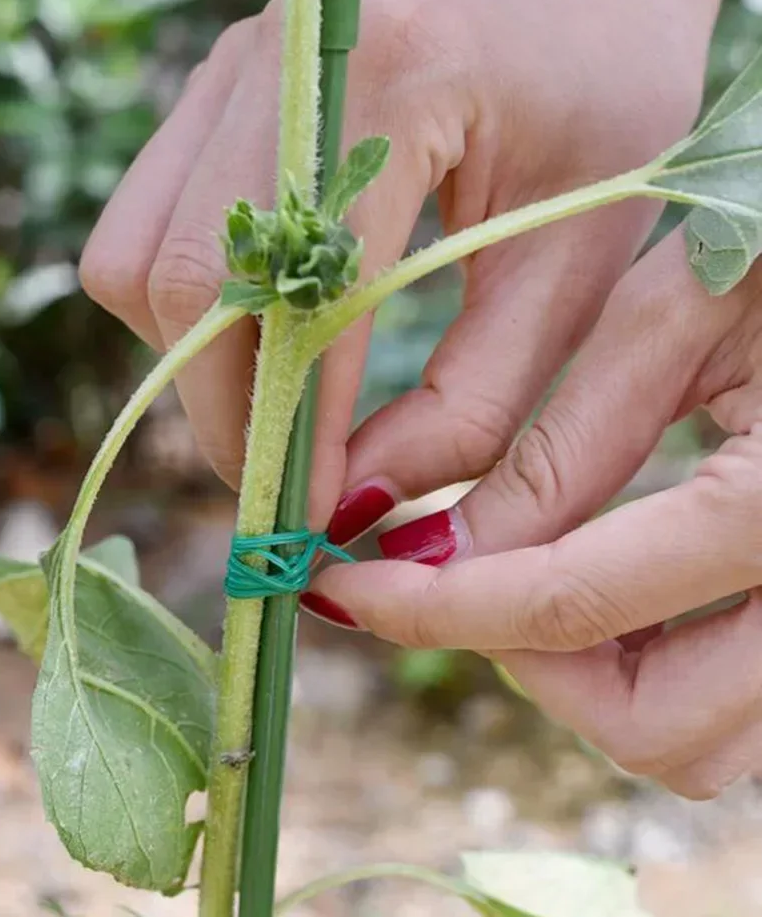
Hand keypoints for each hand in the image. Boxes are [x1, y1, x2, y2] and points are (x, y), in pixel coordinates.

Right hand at [81, 0, 726, 522]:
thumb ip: (474, 401)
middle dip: (223, 411)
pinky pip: (142, 234)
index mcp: (395, 79)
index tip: (313, 515)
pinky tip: (259, 336)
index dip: (295, 425)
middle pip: (183, 284)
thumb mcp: (576, 271)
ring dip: (191, 362)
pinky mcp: (210, 98)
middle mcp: (280, 64)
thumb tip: (359, 499)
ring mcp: (229, 73)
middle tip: (284, 482)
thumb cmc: (603, 115)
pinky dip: (184, 315)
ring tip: (276, 407)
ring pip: (135, 263)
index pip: (298, 294)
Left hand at [312, 230, 761, 799]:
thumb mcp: (673, 321)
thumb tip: (433, 554)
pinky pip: (740, 705)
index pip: (565, 602)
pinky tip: (608, 586)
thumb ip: (562, 452)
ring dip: (593, 682)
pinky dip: (654, 670)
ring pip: (704, 739)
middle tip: (451, 580)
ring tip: (525, 579)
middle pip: (654, 725)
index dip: (430, 607)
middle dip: (528, 666)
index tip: (339, 590)